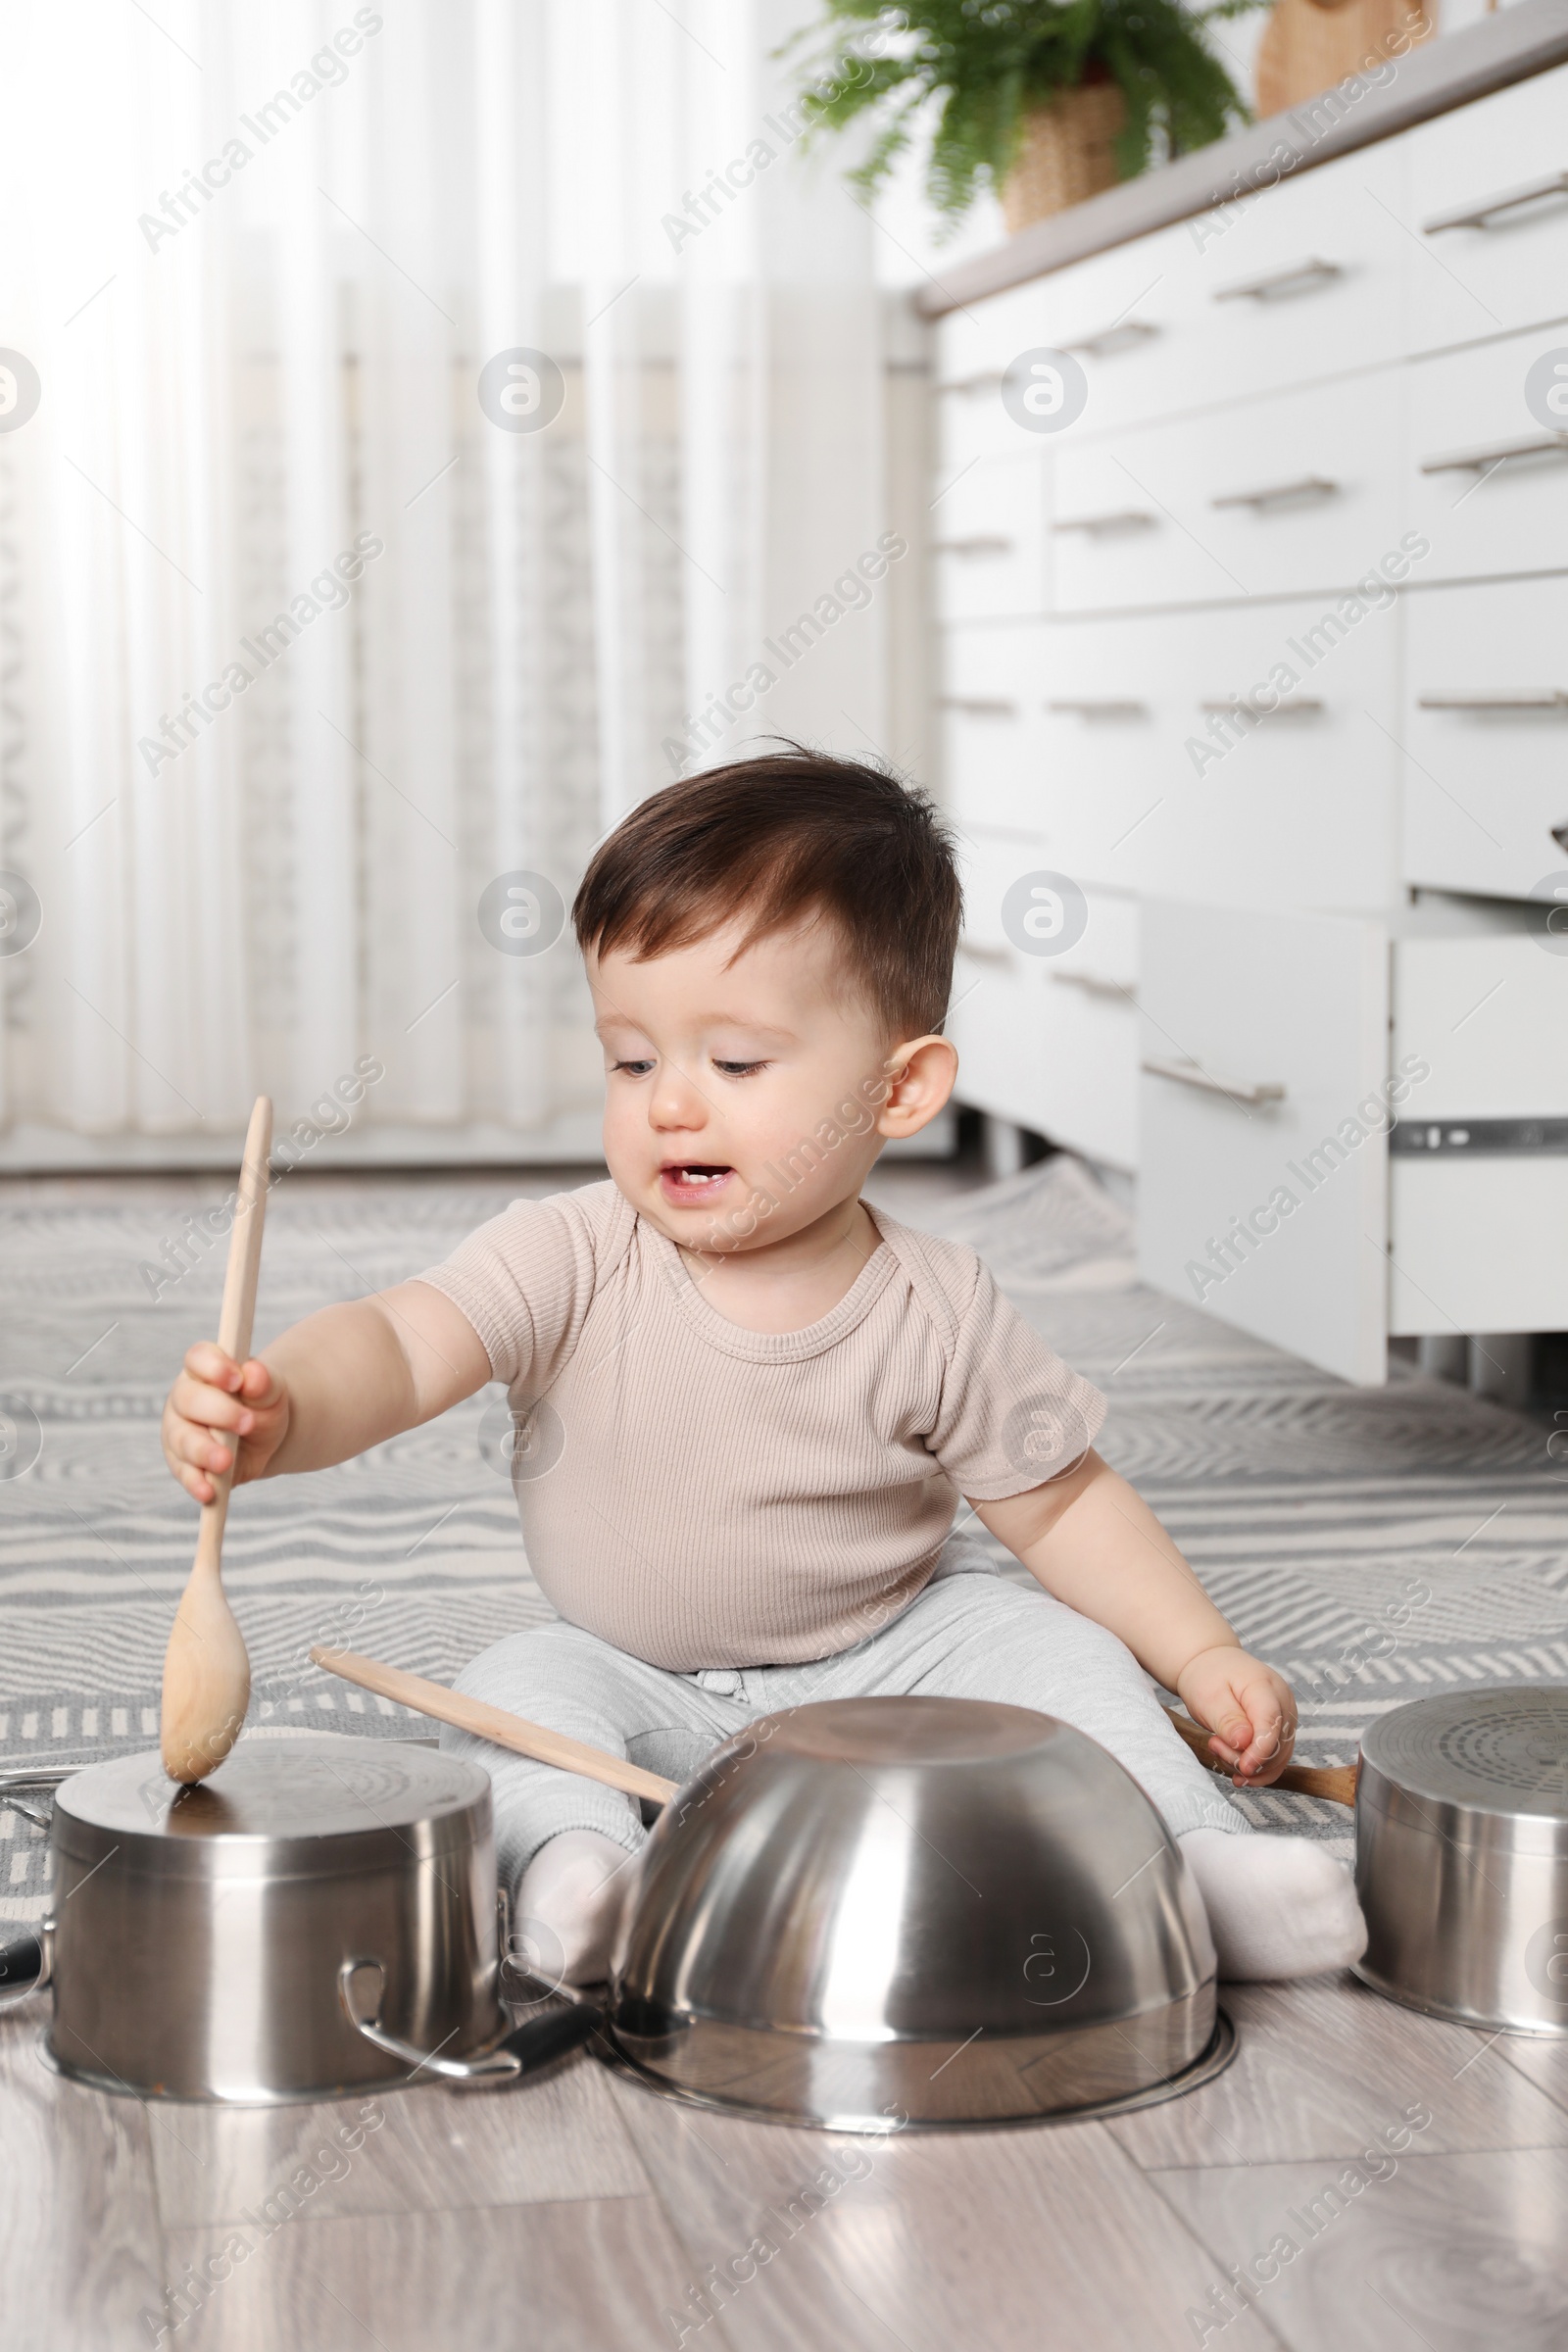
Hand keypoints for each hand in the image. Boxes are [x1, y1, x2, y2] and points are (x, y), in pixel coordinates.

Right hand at [162, 1343, 289, 1503]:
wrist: (263, 1437)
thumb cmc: (261, 1405)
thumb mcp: (271, 1392)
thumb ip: (264, 1382)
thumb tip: (254, 1374)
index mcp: (204, 1369)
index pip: (198, 1358)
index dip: (213, 1367)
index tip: (236, 1380)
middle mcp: (184, 1398)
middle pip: (188, 1399)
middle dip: (218, 1412)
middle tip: (247, 1423)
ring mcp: (178, 1431)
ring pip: (182, 1439)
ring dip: (204, 1451)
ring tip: (225, 1461)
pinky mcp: (181, 1463)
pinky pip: (184, 1473)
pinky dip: (196, 1483)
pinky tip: (208, 1492)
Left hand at [1175, 1645, 1297, 1785]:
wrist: (1213, 1664)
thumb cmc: (1209, 1677)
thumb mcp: (1208, 1696)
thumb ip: (1227, 1720)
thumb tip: (1244, 1743)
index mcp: (1265, 1686)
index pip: (1271, 1723)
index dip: (1261, 1751)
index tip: (1244, 1768)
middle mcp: (1283, 1702)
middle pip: (1278, 1745)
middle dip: (1246, 1759)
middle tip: (1214, 1745)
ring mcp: (1286, 1716)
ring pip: (1279, 1756)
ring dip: (1249, 1765)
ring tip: (1218, 1747)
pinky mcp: (1282, 1729)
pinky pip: (1276, 1757)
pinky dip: (1258, 1768)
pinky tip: (1238, 1772)